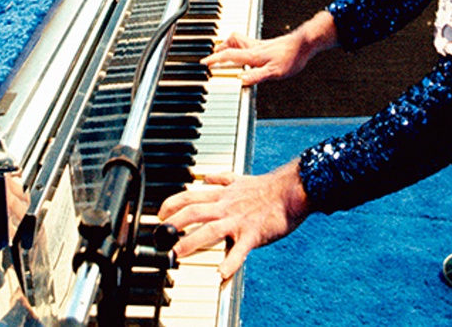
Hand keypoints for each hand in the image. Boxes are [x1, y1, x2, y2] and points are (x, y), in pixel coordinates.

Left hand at [158, 162, 309, 279]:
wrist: (292, 190)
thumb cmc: (268, 187)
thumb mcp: (240, 178)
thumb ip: (222, 179)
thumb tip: (206, 177)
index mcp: (222, 194)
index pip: (190, 196)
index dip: (172, 204)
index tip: (160, 214)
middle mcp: (226, 206)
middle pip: (194, 212)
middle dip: (174, 224)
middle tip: (161, 237)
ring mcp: (239, 221)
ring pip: (210, 230)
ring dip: (191, 242)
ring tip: (177, 254)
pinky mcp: (253, 234)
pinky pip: (239, 250)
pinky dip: (230, 263)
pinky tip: (220, 274)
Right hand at [202, 12, 337, 86]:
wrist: (304, 44)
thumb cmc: (291, 58)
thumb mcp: (275, 72)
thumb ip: (256, 75)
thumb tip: (240, 79)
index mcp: (253, 55)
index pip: (229, 55)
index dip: (215, 59)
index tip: (204, 63)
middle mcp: (254, 47)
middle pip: (231, 42)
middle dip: (220, 48)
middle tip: (213, 56)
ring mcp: (260, 45)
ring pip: (238, 40)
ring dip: (228, 45)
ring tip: (224, 54)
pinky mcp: (266, 45)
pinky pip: (247, 43)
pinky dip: (240, 47)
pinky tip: (244, 55)